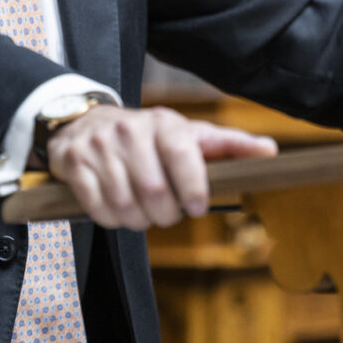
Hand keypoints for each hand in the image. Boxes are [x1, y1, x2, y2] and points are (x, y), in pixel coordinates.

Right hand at [46, 104, 276, 230]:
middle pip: (154, 191)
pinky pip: (96, 206)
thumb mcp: (186, 134)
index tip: (196, 207)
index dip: (193, 187)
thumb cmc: (146, 136)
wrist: (83, 121)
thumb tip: (269, 150)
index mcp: (163, 123)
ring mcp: (98, 144)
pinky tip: (114, 209)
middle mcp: (129, 129)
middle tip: (164, 214)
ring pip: (124, 203)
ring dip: (136, 220)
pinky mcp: (73, 160)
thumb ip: (226, 145)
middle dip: (164, 215)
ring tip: (140, 212)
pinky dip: (108, 219)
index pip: (183, 154)